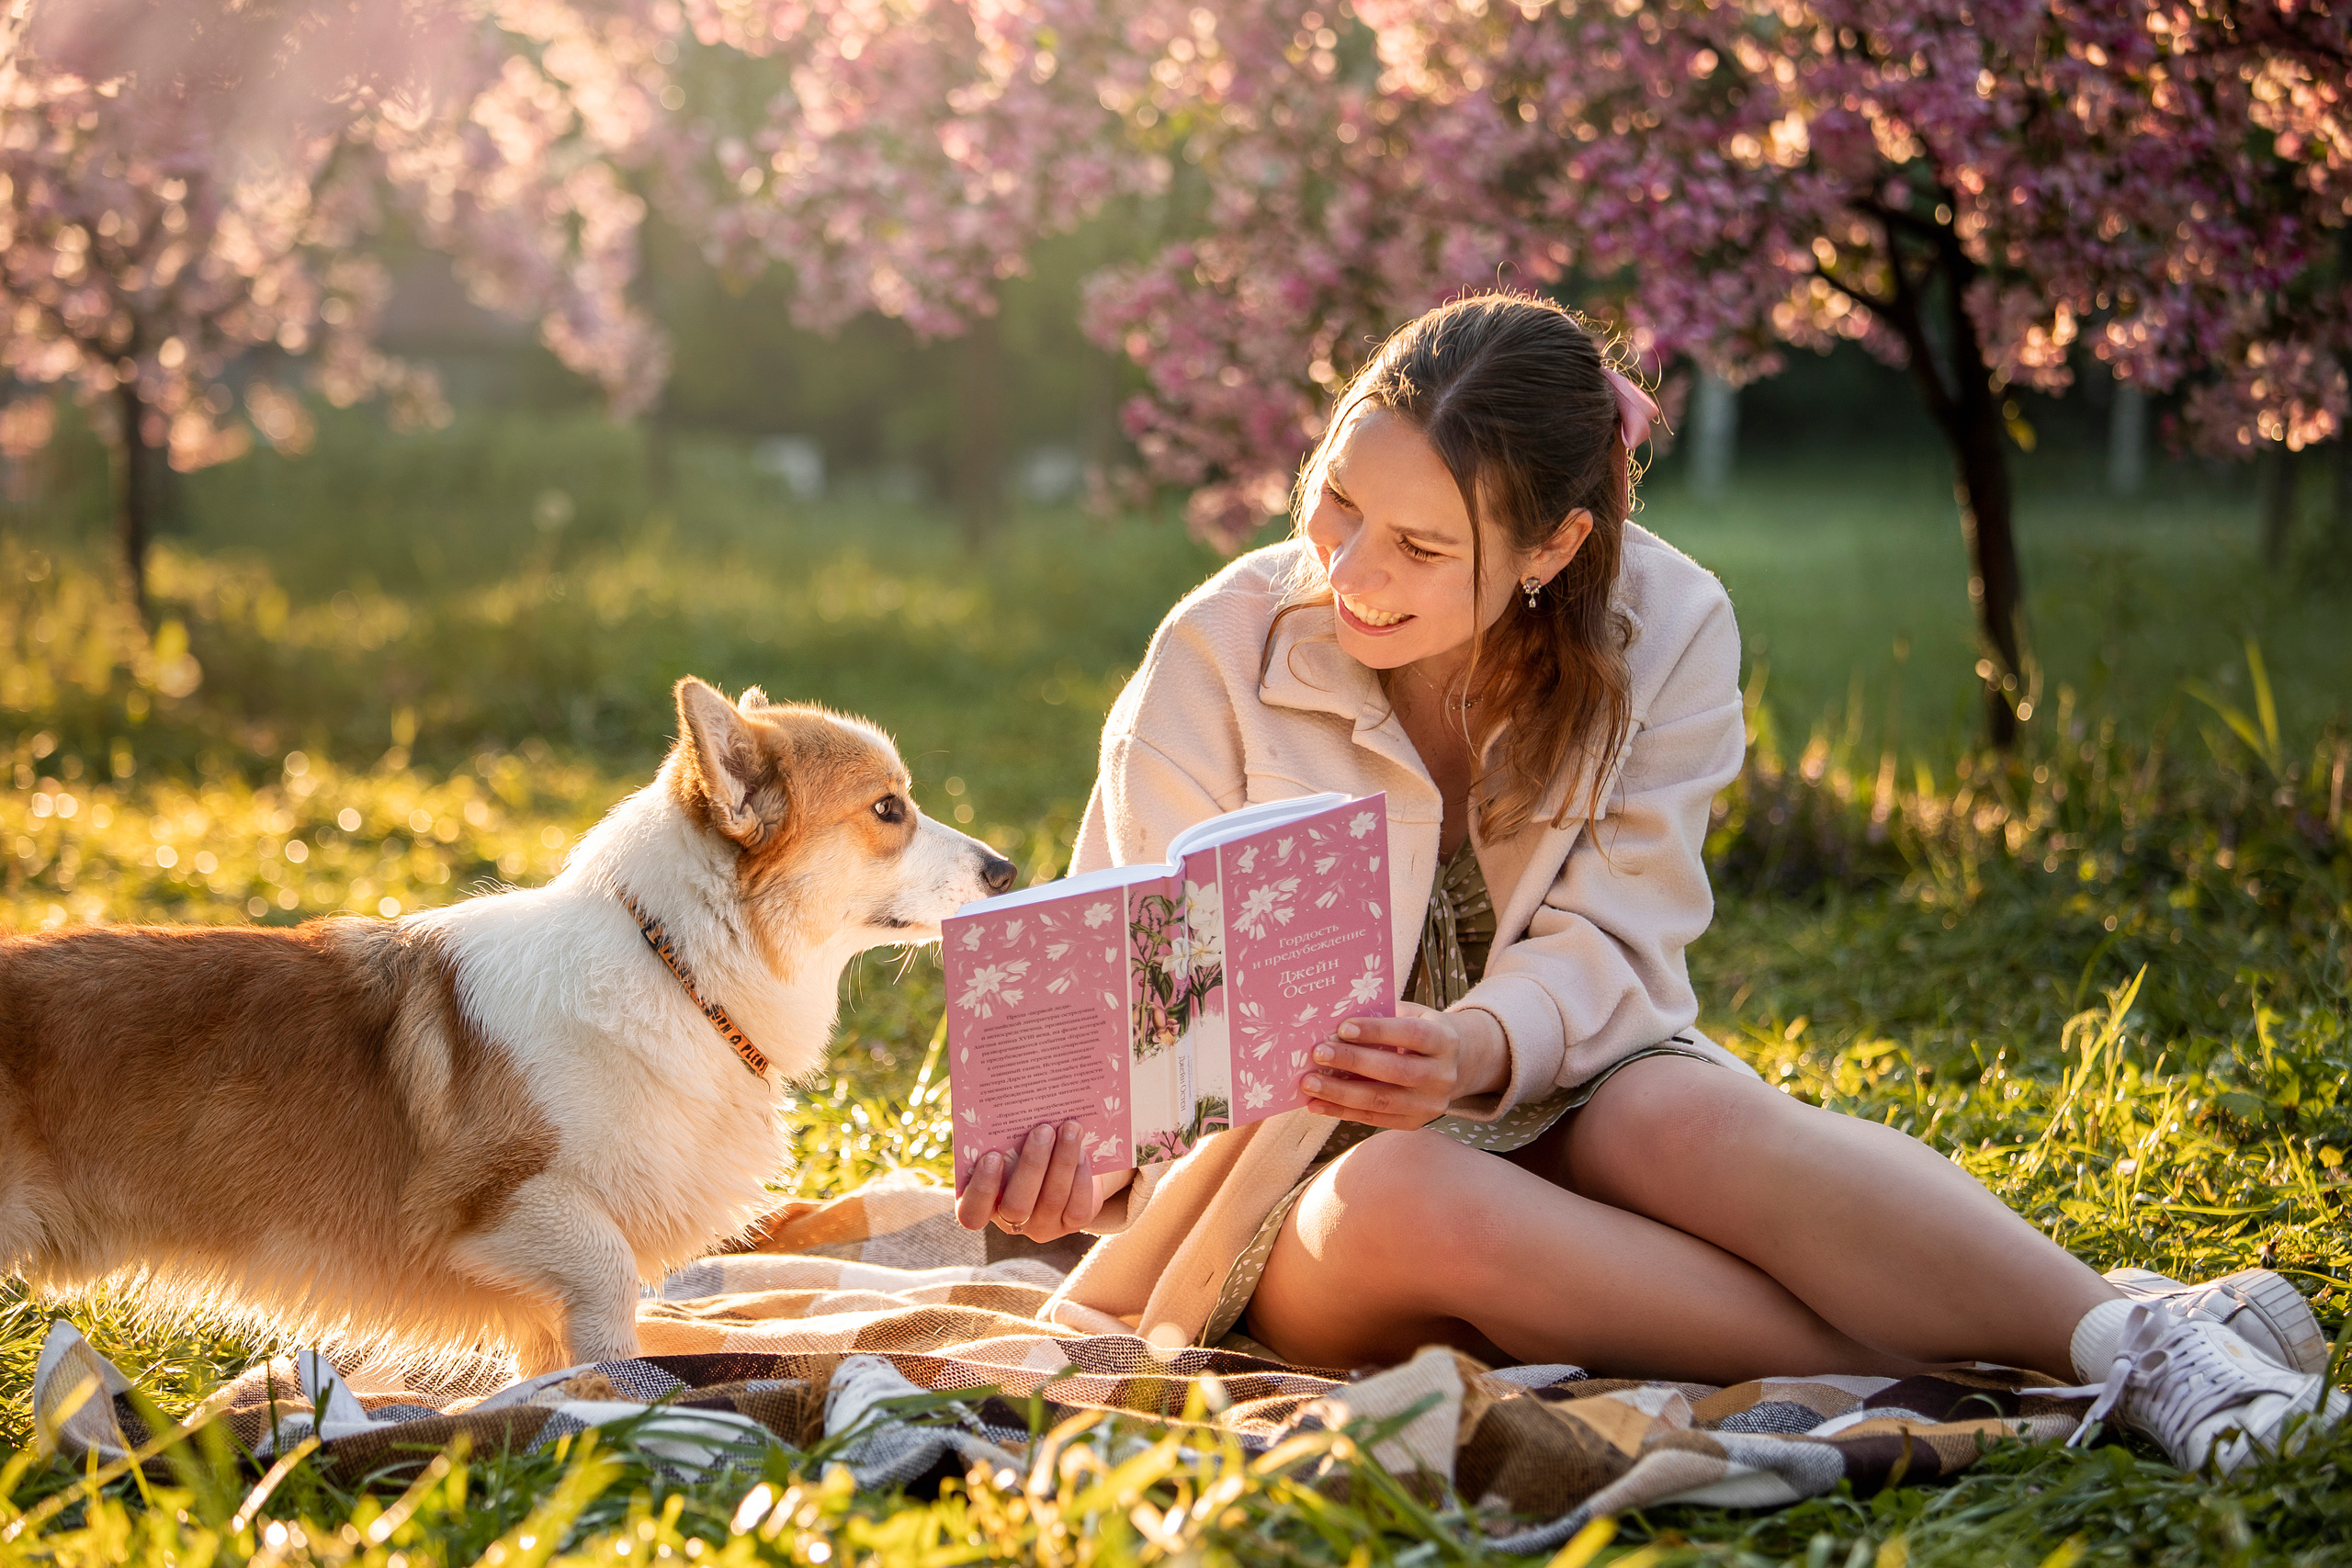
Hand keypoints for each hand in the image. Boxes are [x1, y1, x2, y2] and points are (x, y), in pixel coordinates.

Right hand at [954, 1120, 1101, 1241]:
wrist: (1063, 1162)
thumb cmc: (1025, 1147)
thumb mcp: (1010, 1143)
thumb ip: (1003, 1134)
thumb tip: (1010, 1094)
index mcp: (984, 1203)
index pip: (971, 1213)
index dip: (981, 1189)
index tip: (991, 1156)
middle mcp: (1011, 1220)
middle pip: (1017, 1205)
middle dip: (1032, 1165)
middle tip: (1042, 1129)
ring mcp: (1042, 1227)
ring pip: (1051, 1201)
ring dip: (1062, 1161)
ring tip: (1070, 1128)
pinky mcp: (1072, 1224)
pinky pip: (1077, 1208)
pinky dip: (1080, 1178)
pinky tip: (1083, 1152)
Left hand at [1299, 1001, 1508, 1128]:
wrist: (1456, 1065)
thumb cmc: (1420, 1031)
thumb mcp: (1412, 1015)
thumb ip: (1382, 1014)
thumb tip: (1333, 1017)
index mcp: (1444, 1040)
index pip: (1412, 1034)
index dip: (1378, 1031)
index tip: (1342, 1027)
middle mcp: (1443, 1075)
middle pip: (1396, 1071)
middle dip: (1353, 1062)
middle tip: (1317, 1053)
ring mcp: (1430, 1104)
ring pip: (1382, 1100)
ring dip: (1340, 1093)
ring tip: (1308, 1083)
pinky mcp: (1415, 1122)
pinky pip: (1374, 1118)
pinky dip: (1341, 1111)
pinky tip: (1316, 1103)